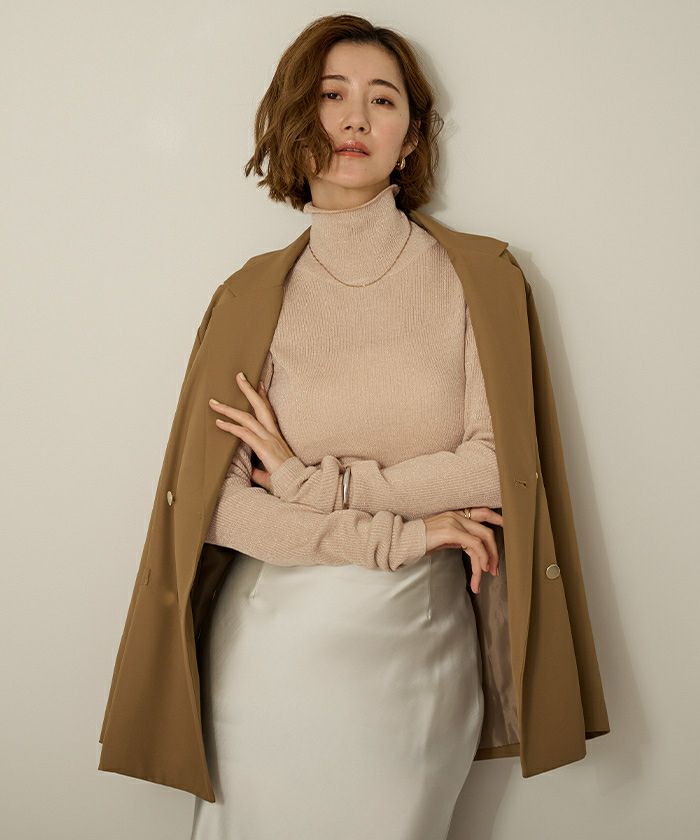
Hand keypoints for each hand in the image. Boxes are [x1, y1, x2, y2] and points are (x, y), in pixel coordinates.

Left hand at [208, 371, 294, 490]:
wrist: (298, 487)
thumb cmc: (287, 481)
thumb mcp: (270, 473)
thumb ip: (259, 470)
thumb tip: (252, 471)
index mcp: (276, 438)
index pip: (269, 412)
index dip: (263, 396)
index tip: (258, 383)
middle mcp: (273, 435)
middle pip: (260, 406)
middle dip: (248, 390)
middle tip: (239, 376)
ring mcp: (269, 440)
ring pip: (247, 418)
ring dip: (229, 409)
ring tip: (214, 402)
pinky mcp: (264, 448)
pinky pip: (244, 433)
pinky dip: (231, 427)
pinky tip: (219, 423)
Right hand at [423, 507, 502, 594]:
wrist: (403, 541)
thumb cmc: (421, 542)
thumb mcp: (443, 538)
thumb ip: (459, 538)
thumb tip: (474, 549)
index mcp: (456, 514)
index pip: (482, 512)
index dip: (498, 518)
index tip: (508, 528)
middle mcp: (457, 515)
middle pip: (486, 530)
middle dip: (494, 551)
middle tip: (495, 569)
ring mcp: (454, 522)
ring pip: (483, 539)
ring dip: (488, 560)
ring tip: (485, 576)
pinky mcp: (451, 531)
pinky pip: (474, 545)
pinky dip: (481, 559)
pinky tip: (479, 572)